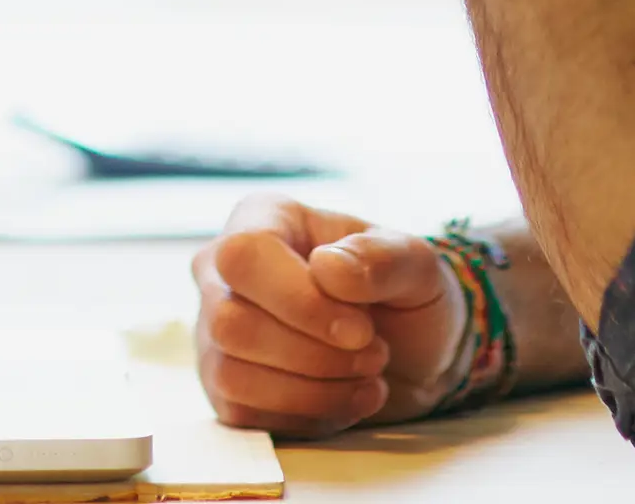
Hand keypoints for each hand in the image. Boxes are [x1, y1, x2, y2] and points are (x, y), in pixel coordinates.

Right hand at [190, 198, 461, 433]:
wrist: (411, 354)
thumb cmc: (404, 296)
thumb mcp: (418, 266)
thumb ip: (383, 258)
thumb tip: (328, 269)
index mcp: (264, 218)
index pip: (245, 257)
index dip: (300, 301)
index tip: (361, 328)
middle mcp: (224, 272)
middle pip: (231, 324)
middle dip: (315, 354)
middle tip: (374, 353)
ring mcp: (216, 333)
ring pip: (231, 375)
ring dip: (314, 390)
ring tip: (367, 376)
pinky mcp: (224, 387)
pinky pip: (243, 414)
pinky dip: (307, 415)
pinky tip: (346, 397)